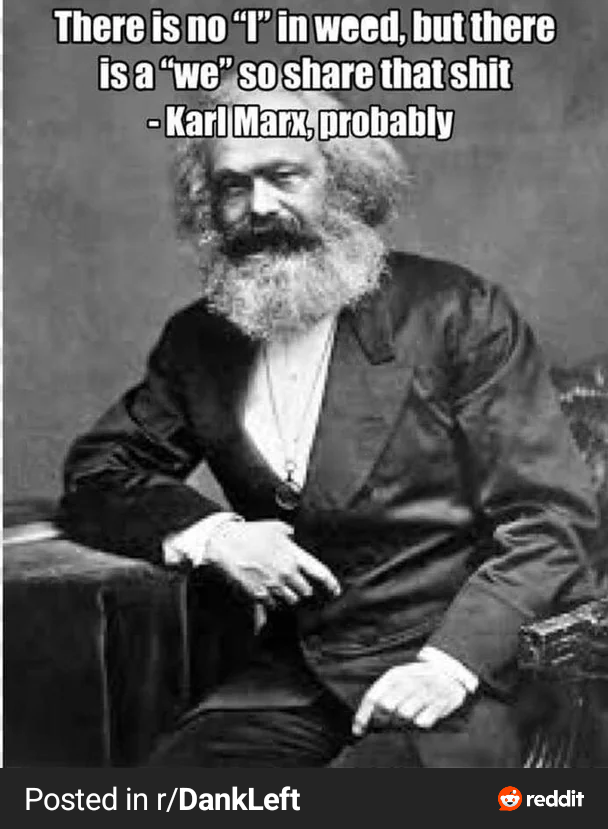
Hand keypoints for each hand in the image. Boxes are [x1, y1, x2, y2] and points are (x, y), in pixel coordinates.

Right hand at [206, 519, 340, 608]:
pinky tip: (267, 594)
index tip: (335, 591)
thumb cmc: (249, 533)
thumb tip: (296, 538)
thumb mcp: (275, 527)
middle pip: (306, 591)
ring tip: (278, 585)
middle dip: (302, 588)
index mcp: (293, 555)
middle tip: (293, 582)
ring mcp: (272, 585)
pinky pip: (272, 606)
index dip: (331, 584)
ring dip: (288, 596)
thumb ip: (290, 535)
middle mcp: (286, 573)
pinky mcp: (258, 595)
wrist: (224, 544)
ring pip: (290, 600)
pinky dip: (272, 603)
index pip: (320, 572)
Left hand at [352, 662, 467, 736]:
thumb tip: (364, 719)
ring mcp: (425, 692)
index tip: (358, 729)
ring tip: (406, 717)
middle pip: (386, 706)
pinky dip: (420, 722)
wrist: (449, 670)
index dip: (363, 715)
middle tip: (386, 722)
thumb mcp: (398, 677)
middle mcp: (408, 682)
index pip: (373, 696)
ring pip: (403, 714)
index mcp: (394, 675)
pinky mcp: (440, 703)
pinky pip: (423, 721)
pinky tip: (422, 715)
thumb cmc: (417, 677)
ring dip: (401, 721)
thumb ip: (381, 694)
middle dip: (382, 718)